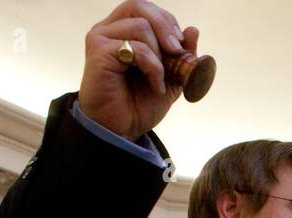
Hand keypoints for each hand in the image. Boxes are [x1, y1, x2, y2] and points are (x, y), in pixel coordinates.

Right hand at [77, 1, 198, 141]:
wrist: (122, 130)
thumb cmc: (139, 104)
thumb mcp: (170, 77)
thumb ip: (182, 55)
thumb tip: (193, 30)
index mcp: (122, 30)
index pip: (146, 8)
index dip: (167, 22)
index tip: (181, 46)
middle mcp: (108, 29)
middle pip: (140, 5)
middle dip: (165, 26)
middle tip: (177, 52)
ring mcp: (100, 38)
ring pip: (140, 26)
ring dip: (159, 55)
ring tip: (160, 79)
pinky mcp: (98, 52)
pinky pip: (136, 48)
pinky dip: (153, 67)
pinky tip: (154, 85)